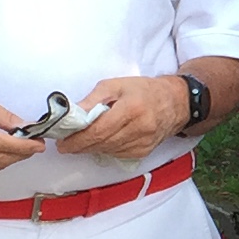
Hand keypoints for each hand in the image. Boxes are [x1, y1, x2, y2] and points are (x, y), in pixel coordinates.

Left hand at [58, 74, 191, 163]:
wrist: (176, 102)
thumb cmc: (144, 90)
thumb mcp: (116, 85)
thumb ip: (93, 100)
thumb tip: (71, 114)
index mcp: (132, 109)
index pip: (100, 130)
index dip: (78, 138)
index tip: (63, 142)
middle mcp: (140, 129)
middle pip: (102, 143)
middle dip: (80, 145)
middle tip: (65, 144)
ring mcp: (143, 143)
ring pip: (108, 151)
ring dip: (91, 148)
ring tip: (80, 142)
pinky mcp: (144, 152)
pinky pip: (117, 154)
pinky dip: (105, 149)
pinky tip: (101, 141)